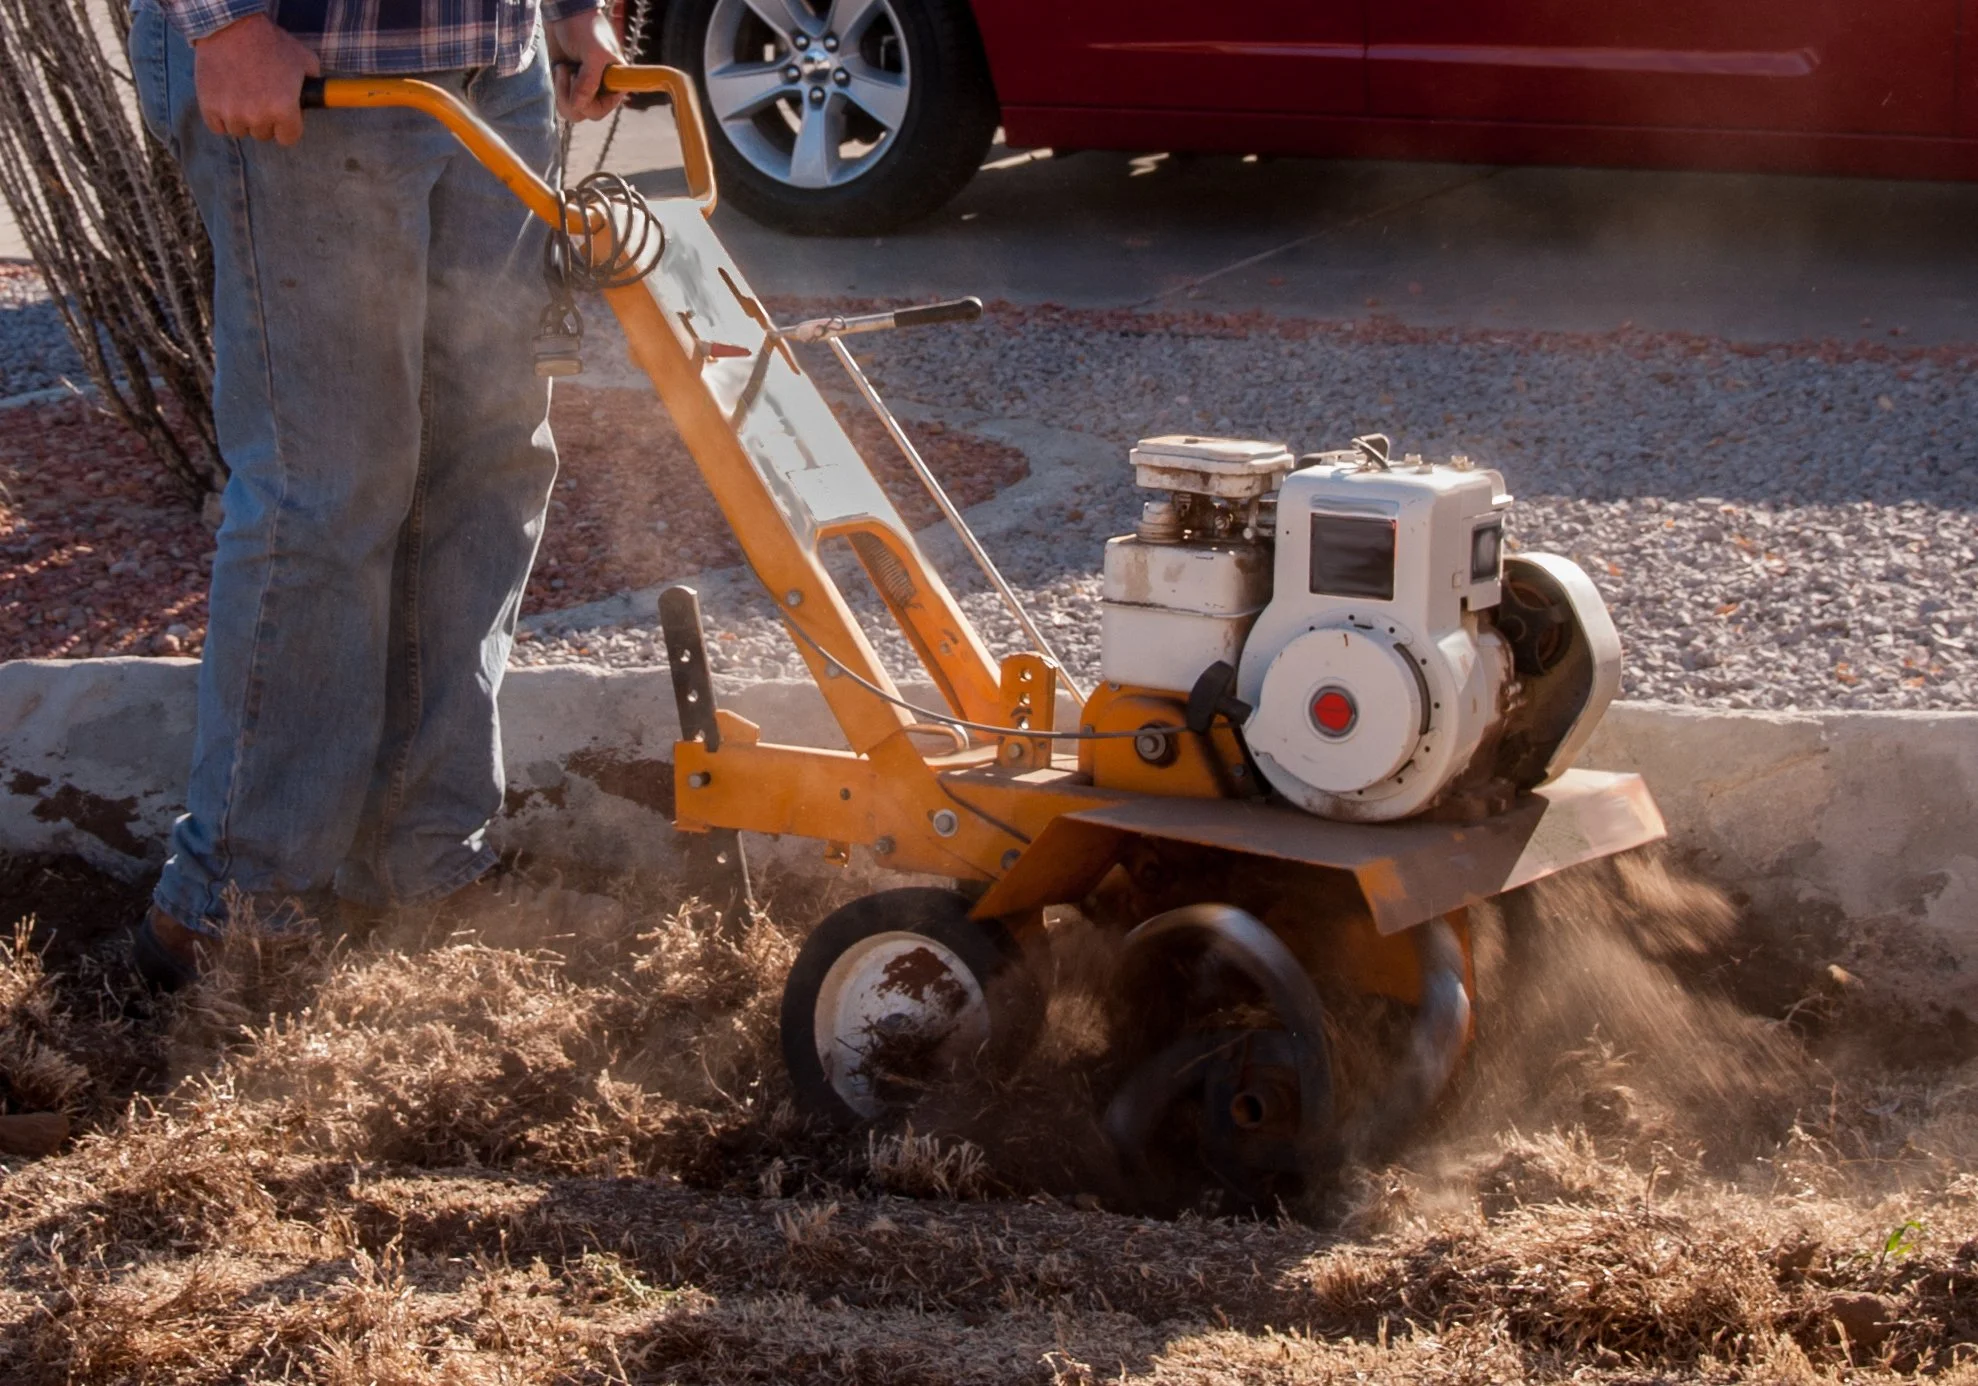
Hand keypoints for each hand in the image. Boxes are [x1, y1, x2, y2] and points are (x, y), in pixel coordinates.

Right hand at [192, 14, 320, 145]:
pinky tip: (226, 97)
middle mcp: (258, 117)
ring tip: (243, 91)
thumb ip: (314, 87)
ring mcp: (232, 114)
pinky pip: (218, 127)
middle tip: (261, 94)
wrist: (231, 26)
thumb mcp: (305, 61)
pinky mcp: (209, 108)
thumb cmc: (271, 42)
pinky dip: (220, 116)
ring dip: (242, 117)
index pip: (289, 138)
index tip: (283, 112)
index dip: (288, 124)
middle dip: (265, 118)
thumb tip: (319, 100)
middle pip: (264, 134)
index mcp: (284, 110)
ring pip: (241, 130)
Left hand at [549, 9, 626, 122]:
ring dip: (561, 90)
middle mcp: (599, 90)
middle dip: (570, 95)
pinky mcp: (566, 84)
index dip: (587, 104)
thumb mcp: (593, 54)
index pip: (600, 110)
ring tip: (564, 67)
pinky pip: (559, 98)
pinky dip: (556, 85)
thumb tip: (578, 106)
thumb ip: (589, 82)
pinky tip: (559, 67)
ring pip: (569, 109)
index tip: (577, 80)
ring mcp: (582, 88)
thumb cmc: (586, 28)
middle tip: (569, 71)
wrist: (565, 13)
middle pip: (583, 113)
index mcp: (614, 84)